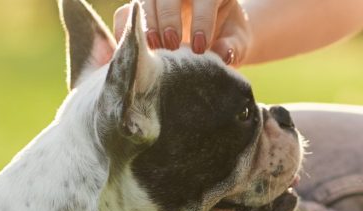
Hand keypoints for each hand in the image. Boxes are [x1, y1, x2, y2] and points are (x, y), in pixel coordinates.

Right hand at [113, 0, 252, 65]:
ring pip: (146, 0)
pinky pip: (126, 13)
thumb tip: (223, 54)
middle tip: (173, 45)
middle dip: (168, 18)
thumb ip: (233, 46)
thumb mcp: (236, 42)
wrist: (213, 39)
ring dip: (147, 24)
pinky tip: (134, 49)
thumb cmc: (226, 39)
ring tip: (153, 48)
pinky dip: (126, 30)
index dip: (202, 19)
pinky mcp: (141, 8)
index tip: (200, 47)